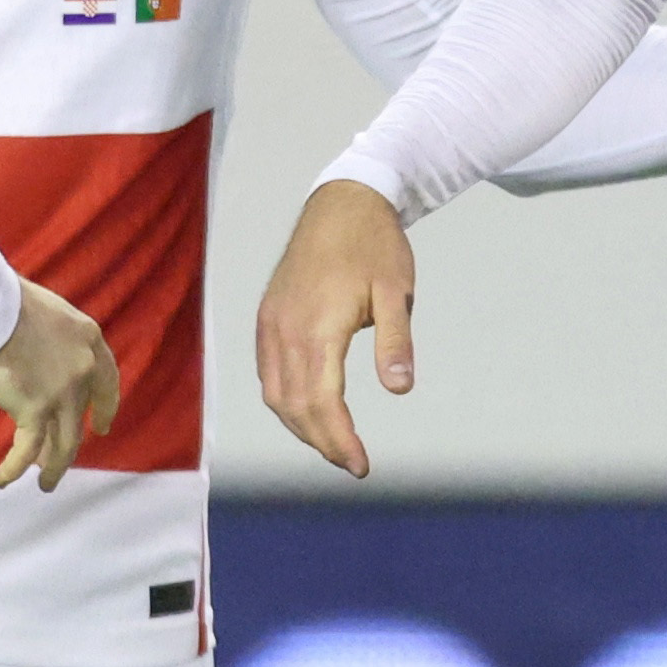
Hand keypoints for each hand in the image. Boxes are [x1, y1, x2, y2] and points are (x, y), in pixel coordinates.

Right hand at [0, 280, 117, 488]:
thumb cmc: (12, 301)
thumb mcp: (52, 316)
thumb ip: (57, 343)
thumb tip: (41, 366)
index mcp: (90, 342)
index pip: (107, 382)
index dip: (106, 406)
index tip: (102, 424)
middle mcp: (83, 371)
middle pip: (83, 419)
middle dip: (76, 443)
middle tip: (67, 459)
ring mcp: (62, 394)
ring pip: (64, 444)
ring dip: (54, 468)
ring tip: (47, 484)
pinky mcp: (34, 409)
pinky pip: (26, 448)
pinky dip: (14, 468)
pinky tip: (3, 480)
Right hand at [254, 177, 414, 480]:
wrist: (342, 200)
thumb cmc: (375, 244)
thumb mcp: (396, 292)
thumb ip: (396, 343)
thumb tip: (399, 390)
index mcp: (317, 328)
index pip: (322, 403)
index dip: (339, 440)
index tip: (361, 466)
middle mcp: (284, 330)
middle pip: (295, 407)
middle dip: (322, 442)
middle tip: (353, 463)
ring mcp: (270, 323)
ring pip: (275, 394)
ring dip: (300, 426)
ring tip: (333, 444)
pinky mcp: (267, 316)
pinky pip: (267, 372)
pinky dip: (285, 401)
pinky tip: (307, 409)